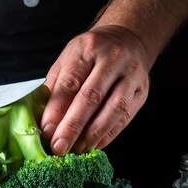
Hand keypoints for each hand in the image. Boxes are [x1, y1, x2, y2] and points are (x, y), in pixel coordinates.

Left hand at [40, 25, 150, 154]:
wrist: (128, 38)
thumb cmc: (91, 53)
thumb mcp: (68, 59)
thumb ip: (55, 86)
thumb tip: (45, 121)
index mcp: (87, 48)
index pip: (70, 82)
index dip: (57, 109)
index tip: (47, 131)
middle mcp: (112, 59)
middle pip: (91, 97)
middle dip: (73, 126)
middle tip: (59, 147)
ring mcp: (131, 75)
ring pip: (113, 109)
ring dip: (93, 134)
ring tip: (77, 149)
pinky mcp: (142, 91)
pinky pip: (125, 117)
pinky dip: (108, 135)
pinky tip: (94, 144)